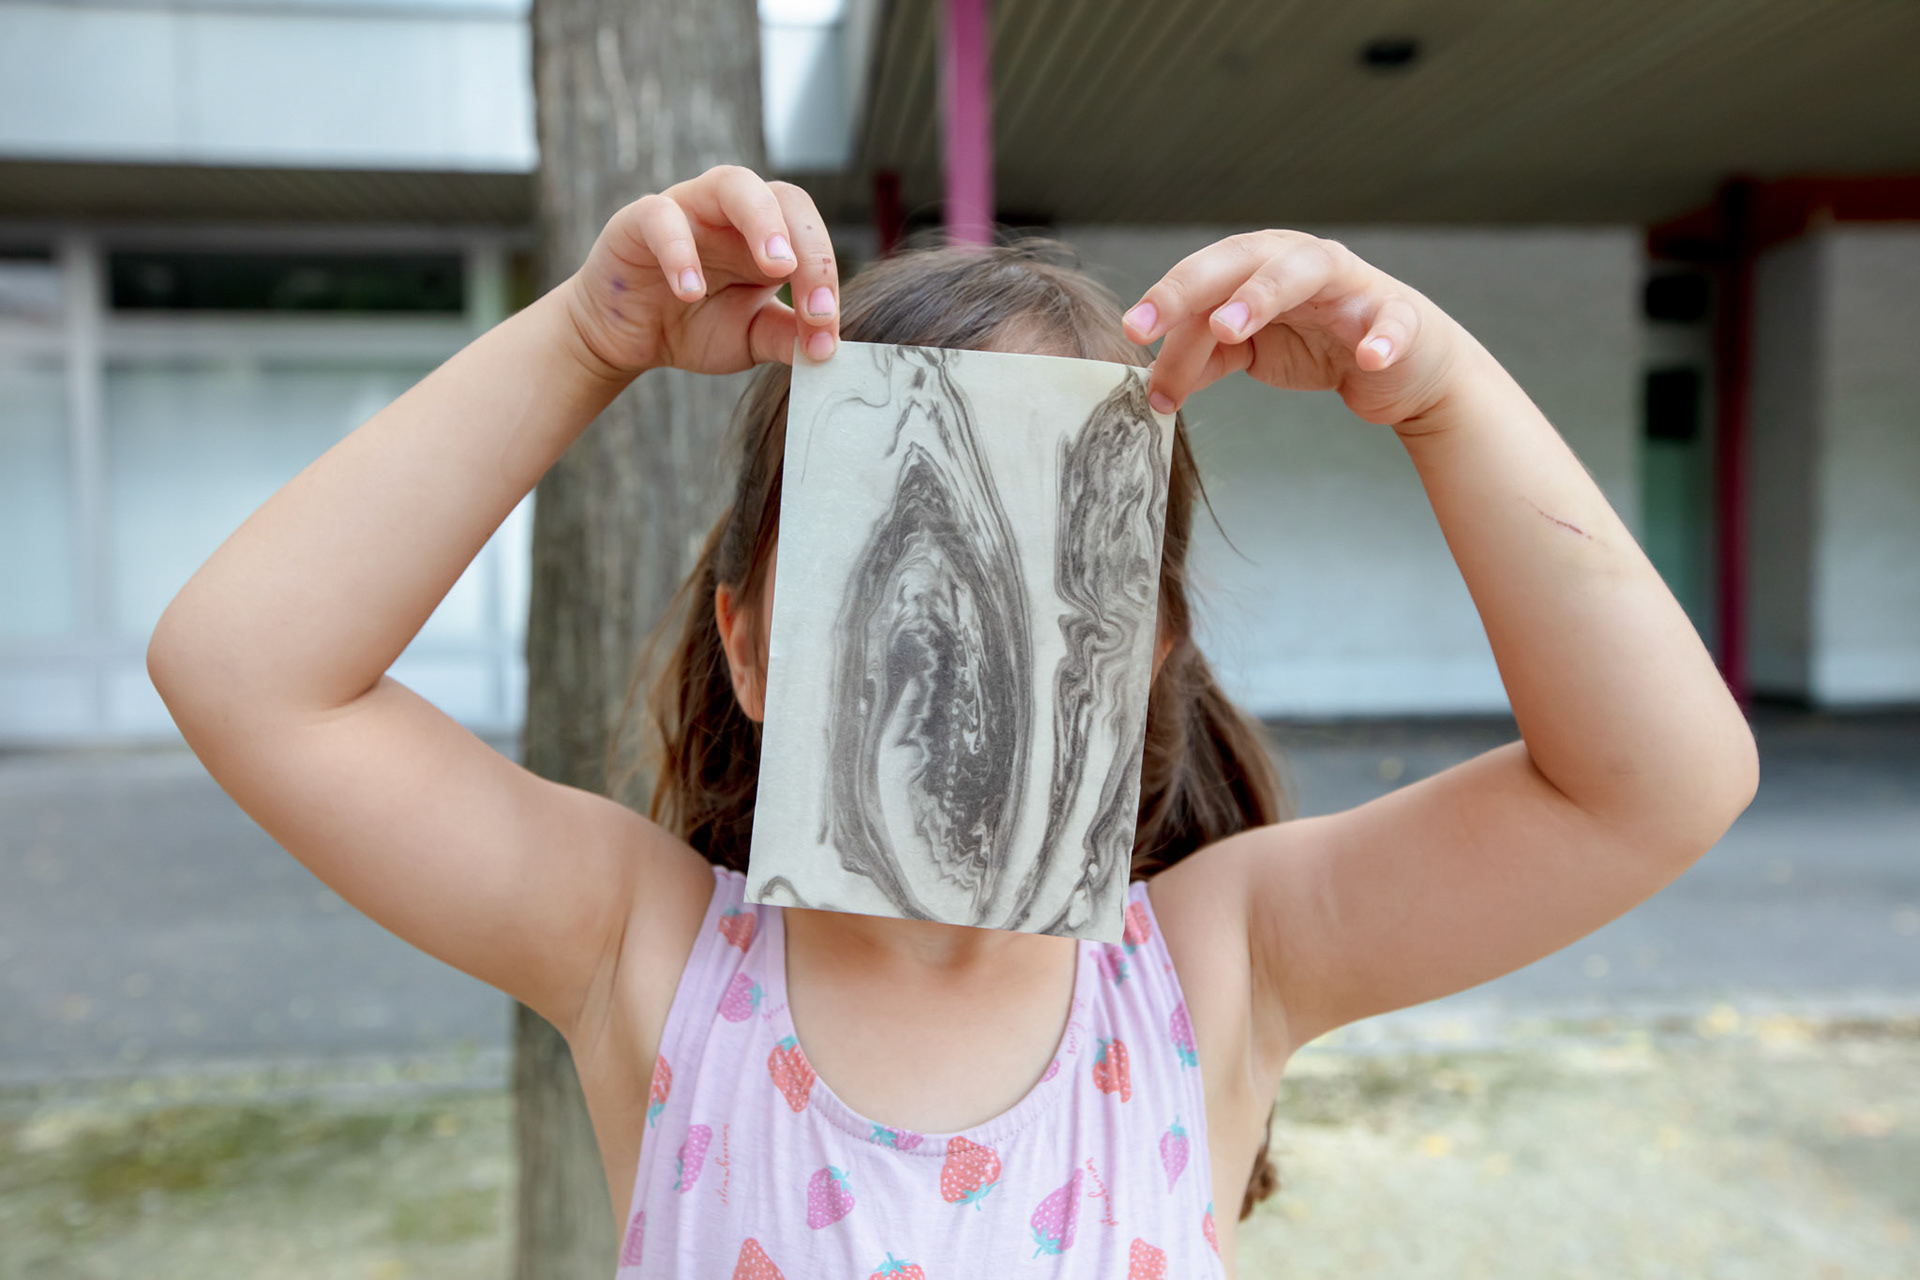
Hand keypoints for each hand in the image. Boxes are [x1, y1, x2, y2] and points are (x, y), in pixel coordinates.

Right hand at [562, 164, 839, 380]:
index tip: (826, 332)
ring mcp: (688, 208)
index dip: (825, 279)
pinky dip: (680, 252)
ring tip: (777, 267)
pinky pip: (662, 218)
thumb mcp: (750, 338)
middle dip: (810, 246)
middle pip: (784, 197)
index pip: (811, 236)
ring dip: (763, 222)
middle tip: (815, 303)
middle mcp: (733, 212)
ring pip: (732, 184)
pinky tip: (690, 291)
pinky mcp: (638, 221)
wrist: (628, 338)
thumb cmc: (694, 325)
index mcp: (767, 236)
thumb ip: (787, 338)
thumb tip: (829, 350)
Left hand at [1121, 231, 1471, 427]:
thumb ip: (1203, 360)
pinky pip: (1391, 321)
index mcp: (1258, 266)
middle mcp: (1300, 262)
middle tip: (1153, 324)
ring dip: (1264, 293)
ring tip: (1231, 326)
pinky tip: (1371, 358)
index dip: (1165, 299)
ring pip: (1307, 270)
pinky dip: (1383, 337)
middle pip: (1241, 258)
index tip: (1131, 331)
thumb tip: (1151, 385)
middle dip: (1193, 287)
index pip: (1203, 276)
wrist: (1402, 369)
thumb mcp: (1251, 354)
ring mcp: (1351, 284)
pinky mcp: (1398, 315)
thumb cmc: (1320, 345)